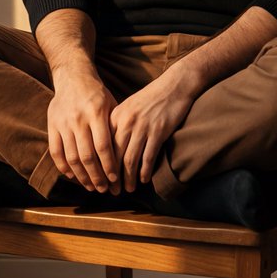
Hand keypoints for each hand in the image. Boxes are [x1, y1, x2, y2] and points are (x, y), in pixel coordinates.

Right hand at [46, 72, 120, 193]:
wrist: (73, 76)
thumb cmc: (97, 94)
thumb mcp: (111, 105)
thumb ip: (114, 127)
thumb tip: (125, 155)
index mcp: (96, 113)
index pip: (103, 147)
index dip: (109, 166)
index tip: (115, 180)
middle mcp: (78, 119)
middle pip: (87, 156)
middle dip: (96, 177)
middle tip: (104, 189)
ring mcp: (63, 123)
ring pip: (71, 158)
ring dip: (81, 176)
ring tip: (91, 187)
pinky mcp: (52, 125)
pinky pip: (56, 152)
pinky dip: (64, 167)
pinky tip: (73, 176)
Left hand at [109, 72, 195, 192]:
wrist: (174, 86)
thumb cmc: (151, 98)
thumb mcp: (129, 107)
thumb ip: (117, 125)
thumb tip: (108, 149)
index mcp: (116, 116)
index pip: (103, 147)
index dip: (102, 166)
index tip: (102, 179)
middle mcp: (126, 122)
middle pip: (115, 156)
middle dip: (113, 178)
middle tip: (113, 191)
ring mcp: (142, 127)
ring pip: (130, 160)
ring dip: (128, 178)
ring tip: (129, 189)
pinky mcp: (158, 131)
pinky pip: (148, 157)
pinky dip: (144, 171)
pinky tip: (144, 180)